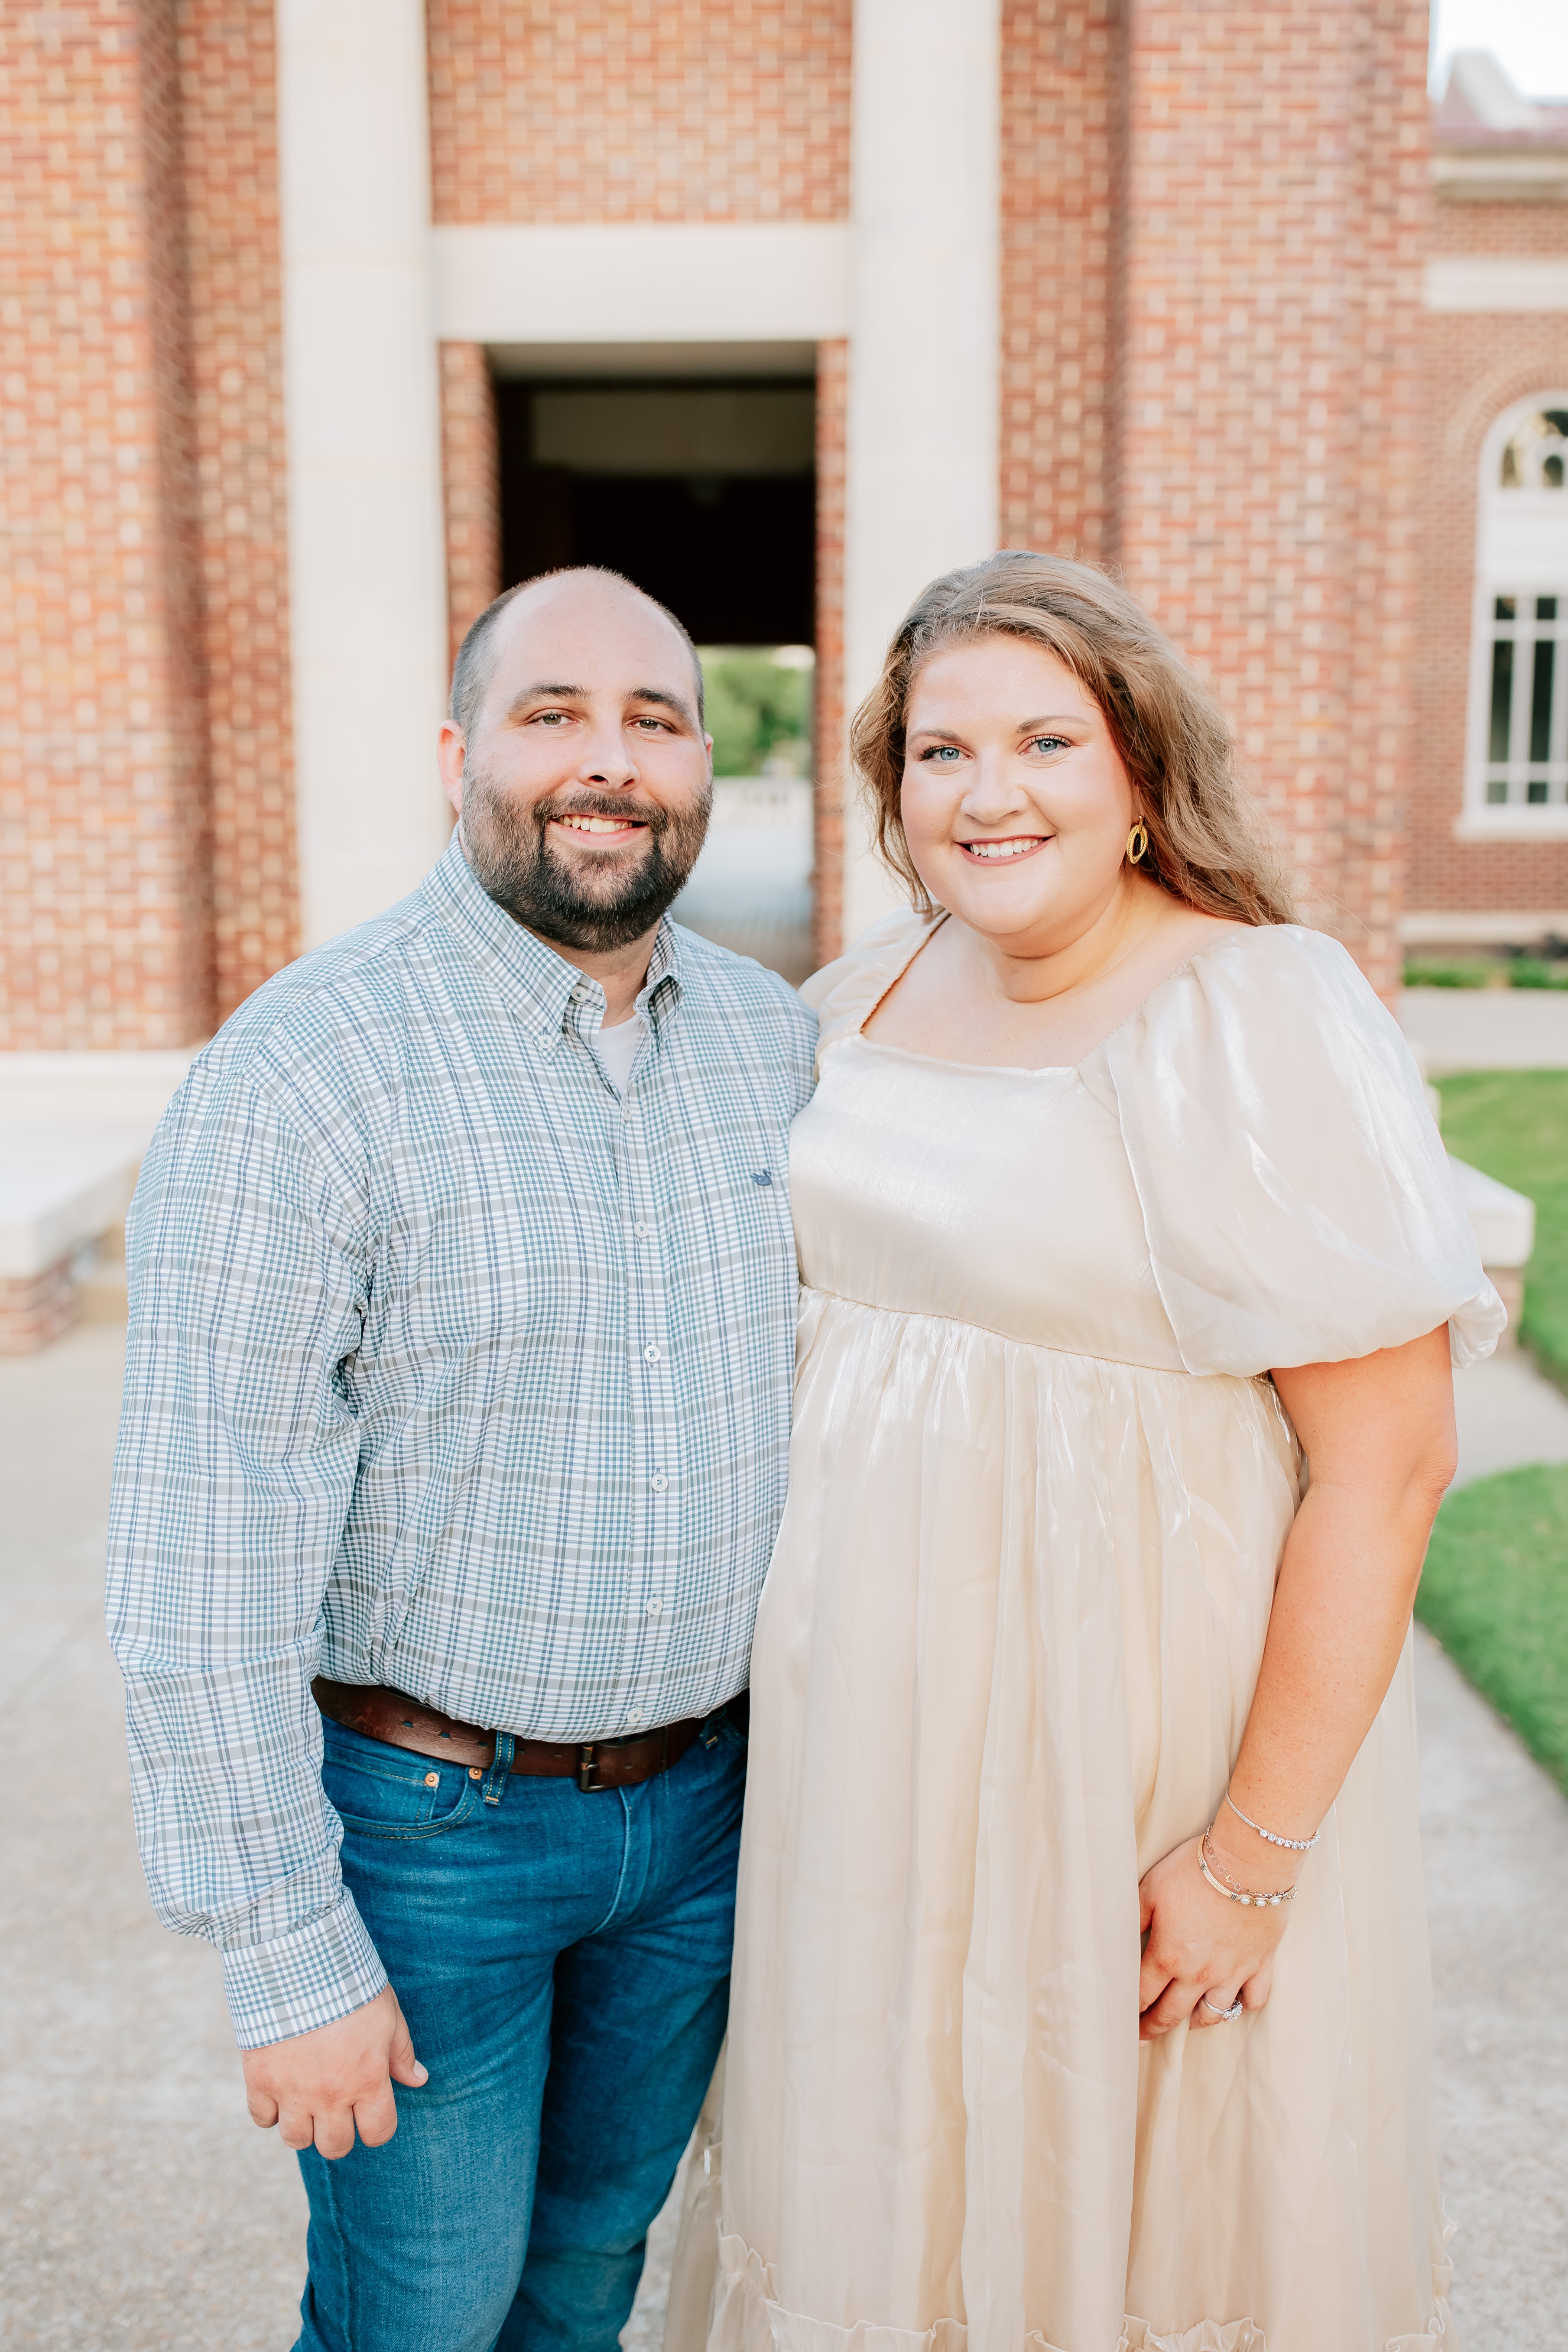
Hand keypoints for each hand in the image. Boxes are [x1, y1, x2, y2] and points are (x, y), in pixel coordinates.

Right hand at [241, 1984, 426, 2158]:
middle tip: (338, 2108)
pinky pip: (262, 2118)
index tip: (371, 2112)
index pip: (378, 2133)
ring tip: (308, 2101)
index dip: (377, 2126)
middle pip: (335, 2146)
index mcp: (367, 2081)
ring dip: (304, 2125)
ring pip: (296, 2139)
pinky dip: (271, 2111)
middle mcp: (330, 2095)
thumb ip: (401, 2052)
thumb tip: (419, 2079)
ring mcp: (292, 2091)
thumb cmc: (350, 1985)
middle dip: (340, 2132)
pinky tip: (281, 2089)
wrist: (298, 1960)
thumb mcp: (387, 2014)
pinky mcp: (259, 2079)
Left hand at [1137, 1833, 1290, 2040]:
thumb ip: (1134, 1919)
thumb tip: (1117, 1940)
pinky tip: (1234, 2000)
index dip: (1129, 2012)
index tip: (1123, 2021)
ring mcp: (1233, 1973)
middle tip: (1144, 2037)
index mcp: (1168, 1956)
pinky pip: (1254, 1999)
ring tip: (1186, 2019)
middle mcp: (1199, 1973)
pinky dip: (1244, 2004)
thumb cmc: (1194, 1871)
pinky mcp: (1261, 1964)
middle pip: (1172, 2014)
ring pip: (1213, 2014)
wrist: (1248, 1862)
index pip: (1142, 1996)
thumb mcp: (1151, 1889)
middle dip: (1154, 2028)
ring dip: (1196, 2020)